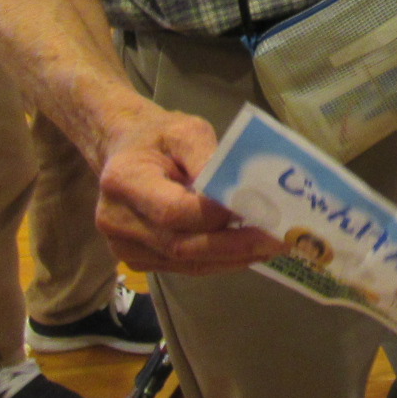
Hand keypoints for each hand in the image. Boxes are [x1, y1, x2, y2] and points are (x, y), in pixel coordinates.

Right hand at [95, 104, 280, 274]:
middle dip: (235, 245)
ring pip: (186, 262)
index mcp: (124, 180)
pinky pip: (183, 267)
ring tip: (271, 246)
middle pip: (182, 245)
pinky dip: (218, 261)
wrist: (124, 152)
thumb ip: (208, 158)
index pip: (174, 211)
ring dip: (232, 258)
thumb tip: (240, 191)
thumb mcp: (185, 130)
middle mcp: (118, 220)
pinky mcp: (137, 260)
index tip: (258, 210)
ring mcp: (124, 246)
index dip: (215, 216)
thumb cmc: (159, 137)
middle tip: (279, 238)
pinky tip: (247, 250)